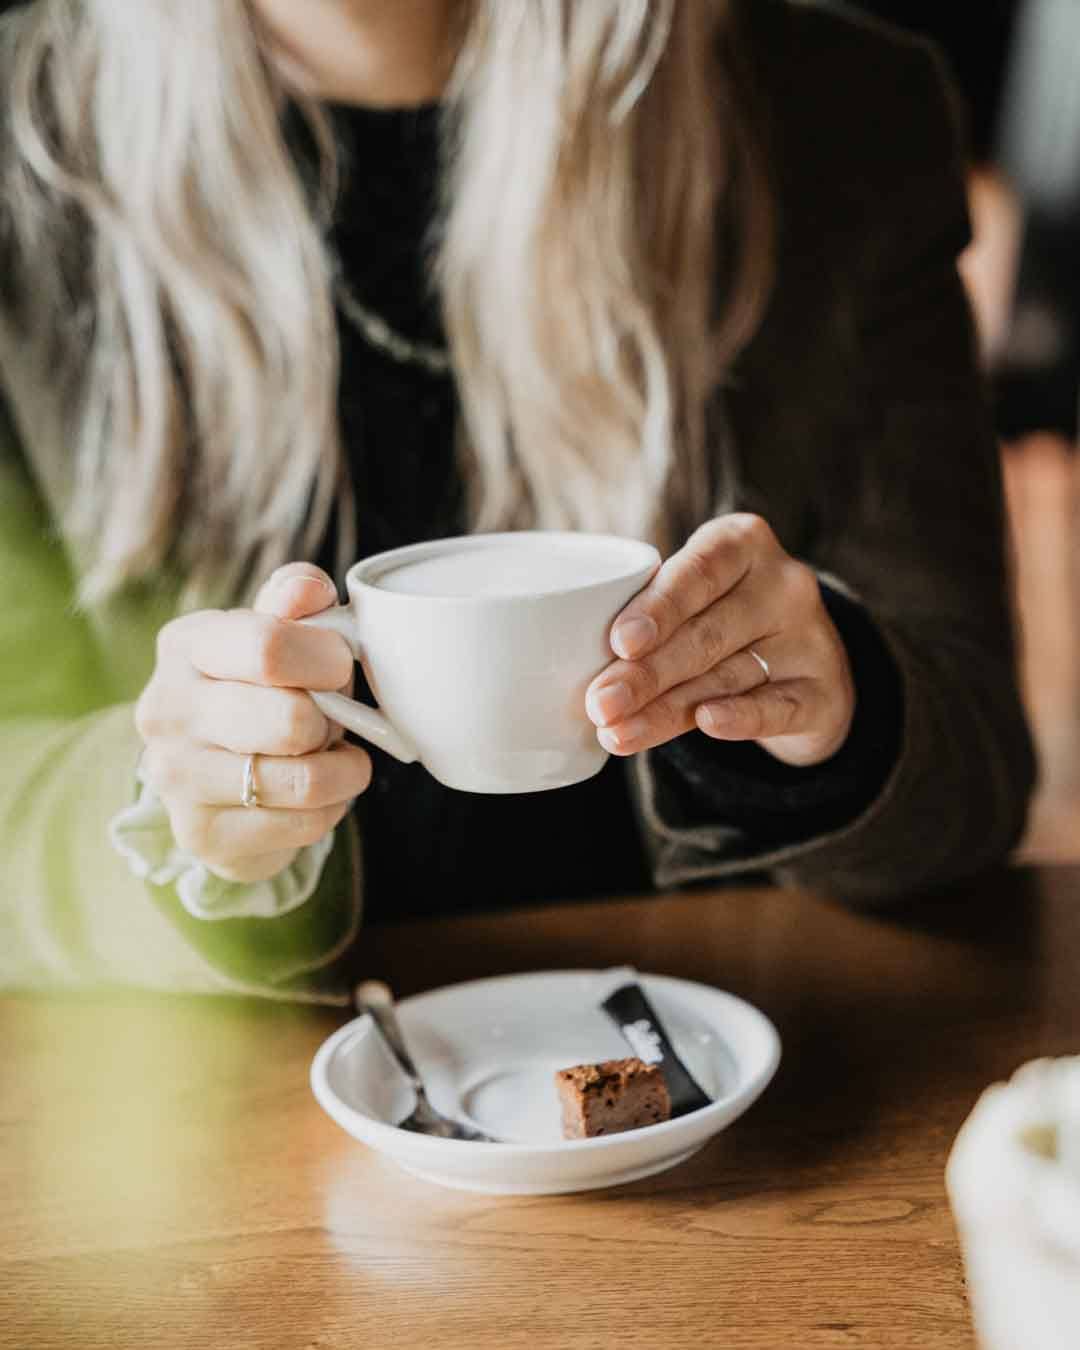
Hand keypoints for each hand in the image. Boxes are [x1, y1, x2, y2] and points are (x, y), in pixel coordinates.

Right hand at [135, 563, 369, 883]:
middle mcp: (166, 710)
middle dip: (333, 720)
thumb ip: (296, 600)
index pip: (269, 647)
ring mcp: (176, 778)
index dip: (328, 659)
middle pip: (290, 721)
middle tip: (332, 718)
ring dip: (343, 769)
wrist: (217, 775)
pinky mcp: (202, 834)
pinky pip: (305, 824)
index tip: (340, 666)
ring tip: (332, 755)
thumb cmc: (262, 688)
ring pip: (304, 781)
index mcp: (186, 645)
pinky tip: (315, 794)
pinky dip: (331, 807)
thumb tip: (308, 589)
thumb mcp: (277, 632)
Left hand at [585, 515, 854, 767]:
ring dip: (666, 710)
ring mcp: (808, 638)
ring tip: (617, 732)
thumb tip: (578, 661)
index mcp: (743, 543)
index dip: (658, 608)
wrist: (808, 665)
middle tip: (600, 703)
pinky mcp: (823, 691)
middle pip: (706, 633)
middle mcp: (783, 585)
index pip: (699, 571)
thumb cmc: (722, 616)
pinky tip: (707, 723)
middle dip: (646, 674)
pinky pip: (778, 708)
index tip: (619, 642)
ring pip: (726, 678)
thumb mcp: (695, 596)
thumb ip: (654, 614)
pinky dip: (742, 717)